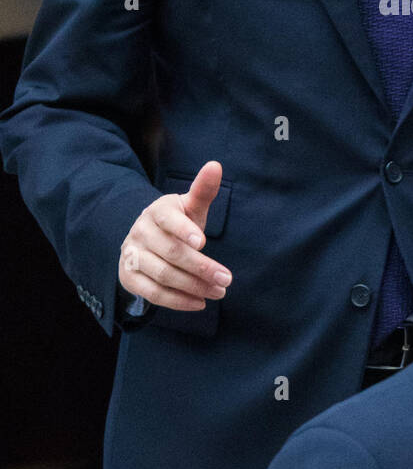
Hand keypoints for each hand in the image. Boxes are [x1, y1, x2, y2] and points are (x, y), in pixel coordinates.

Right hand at [118, 161, 231, 310]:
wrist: (146, 240)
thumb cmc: (177, 222)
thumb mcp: (190, 207)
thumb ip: (203, 190)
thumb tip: (216, 165)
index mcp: (156, 211)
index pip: (168, 219)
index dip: (184, 230)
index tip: (203, 242)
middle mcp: (140, 232)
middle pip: (171, 253)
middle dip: (201, 268)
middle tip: (226, 279)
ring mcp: (132, 256)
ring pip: (163, 275)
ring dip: (193, 287)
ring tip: (218, 292)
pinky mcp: (129, 277)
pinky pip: (153, 294)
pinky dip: (178, 301)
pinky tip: (199, 303)